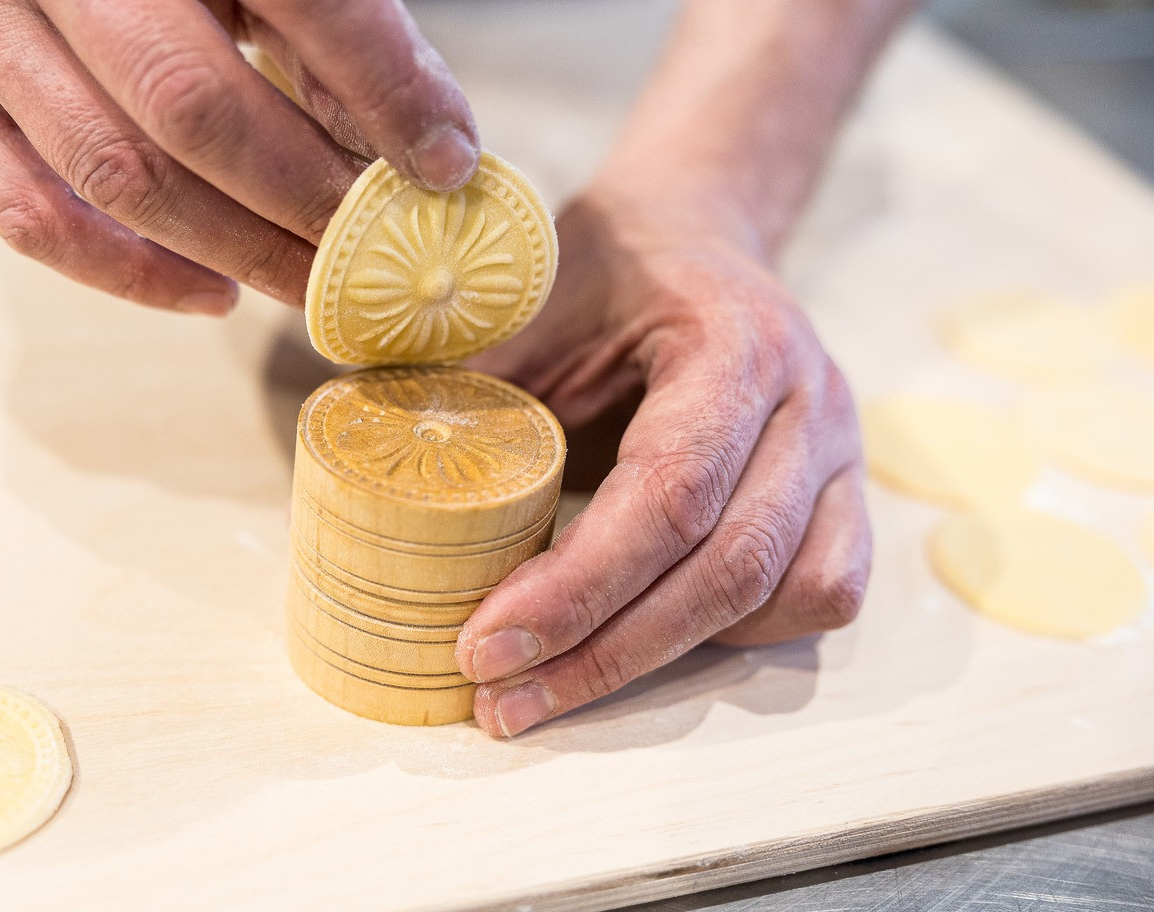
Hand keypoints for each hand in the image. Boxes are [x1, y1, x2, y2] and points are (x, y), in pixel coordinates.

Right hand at [0, 0, 477, 312]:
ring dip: (233, 248)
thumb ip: (333, 35)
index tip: (448, 168)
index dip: (384, 91)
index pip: (301, 0)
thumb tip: (427, 149)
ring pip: (115, 172)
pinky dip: (129, 274)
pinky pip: (25, 214)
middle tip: (373, 256)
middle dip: (304, 199)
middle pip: (195, 106)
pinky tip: (213, 293)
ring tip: (311, 283)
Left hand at [458, 181, 870, 736]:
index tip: (485, 644)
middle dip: (605, 651)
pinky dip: (736, 637)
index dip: (578, 586)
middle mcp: (809, 405)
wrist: (694, 233)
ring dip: (663, 658)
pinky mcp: (846, 493)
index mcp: (734, 344)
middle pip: (726, 567)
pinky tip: (649, 639)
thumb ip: (469, 391)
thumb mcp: (529, 307)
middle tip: (500, 700)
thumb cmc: (606, 272)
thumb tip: (371, 485)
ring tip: (550, 687)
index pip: (669, 493)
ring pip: (779, 594)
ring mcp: (842, 453)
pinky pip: (820, 593)